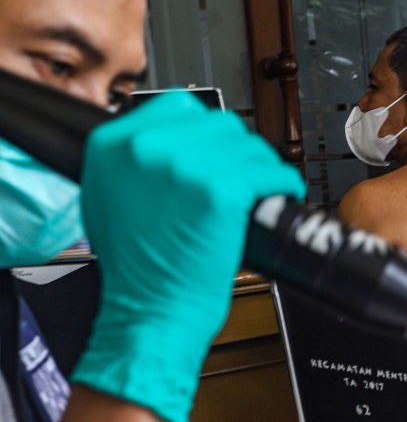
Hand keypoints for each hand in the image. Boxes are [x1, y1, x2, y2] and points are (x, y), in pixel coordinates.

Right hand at [71, 92, 305, 421]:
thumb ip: (135, 162)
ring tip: (254, 197)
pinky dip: (282, 185)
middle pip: (220, 125)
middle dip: (236, 155)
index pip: (180, 108)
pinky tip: (274, 200)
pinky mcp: (220, 188)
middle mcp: (145, 146)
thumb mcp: (110, 199)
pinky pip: (270, 171)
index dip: (206, 135)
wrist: (150, 313)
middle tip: (239, 185)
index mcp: (112, 144)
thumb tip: (175, 141)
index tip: (216, 157)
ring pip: (249, 146)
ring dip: (260, 171)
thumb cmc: (138, 271)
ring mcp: (184, 165)